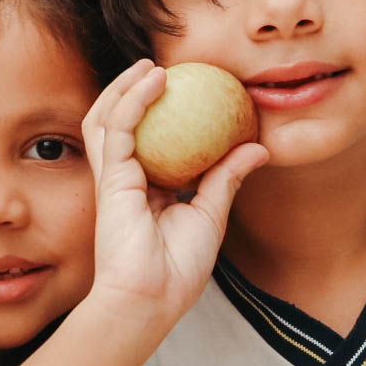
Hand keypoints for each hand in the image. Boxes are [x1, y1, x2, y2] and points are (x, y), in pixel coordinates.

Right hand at [81, 60, 268, 322]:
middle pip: (118, 125)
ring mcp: (114, 177)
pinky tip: (154, 80)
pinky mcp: (111, 178)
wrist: (150, 300)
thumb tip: (257, 146)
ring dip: (125, 87)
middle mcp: (126, 180)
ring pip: (107, 118)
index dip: (159, 115)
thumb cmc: (177, 270)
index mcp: (146, 190)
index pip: (148, 142)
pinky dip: (134, 100)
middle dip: (131, 93)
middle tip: (160, 68)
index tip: (187, 91)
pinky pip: (120, 127)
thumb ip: (226, 178)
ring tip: (149, 65)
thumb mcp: (211, 216)